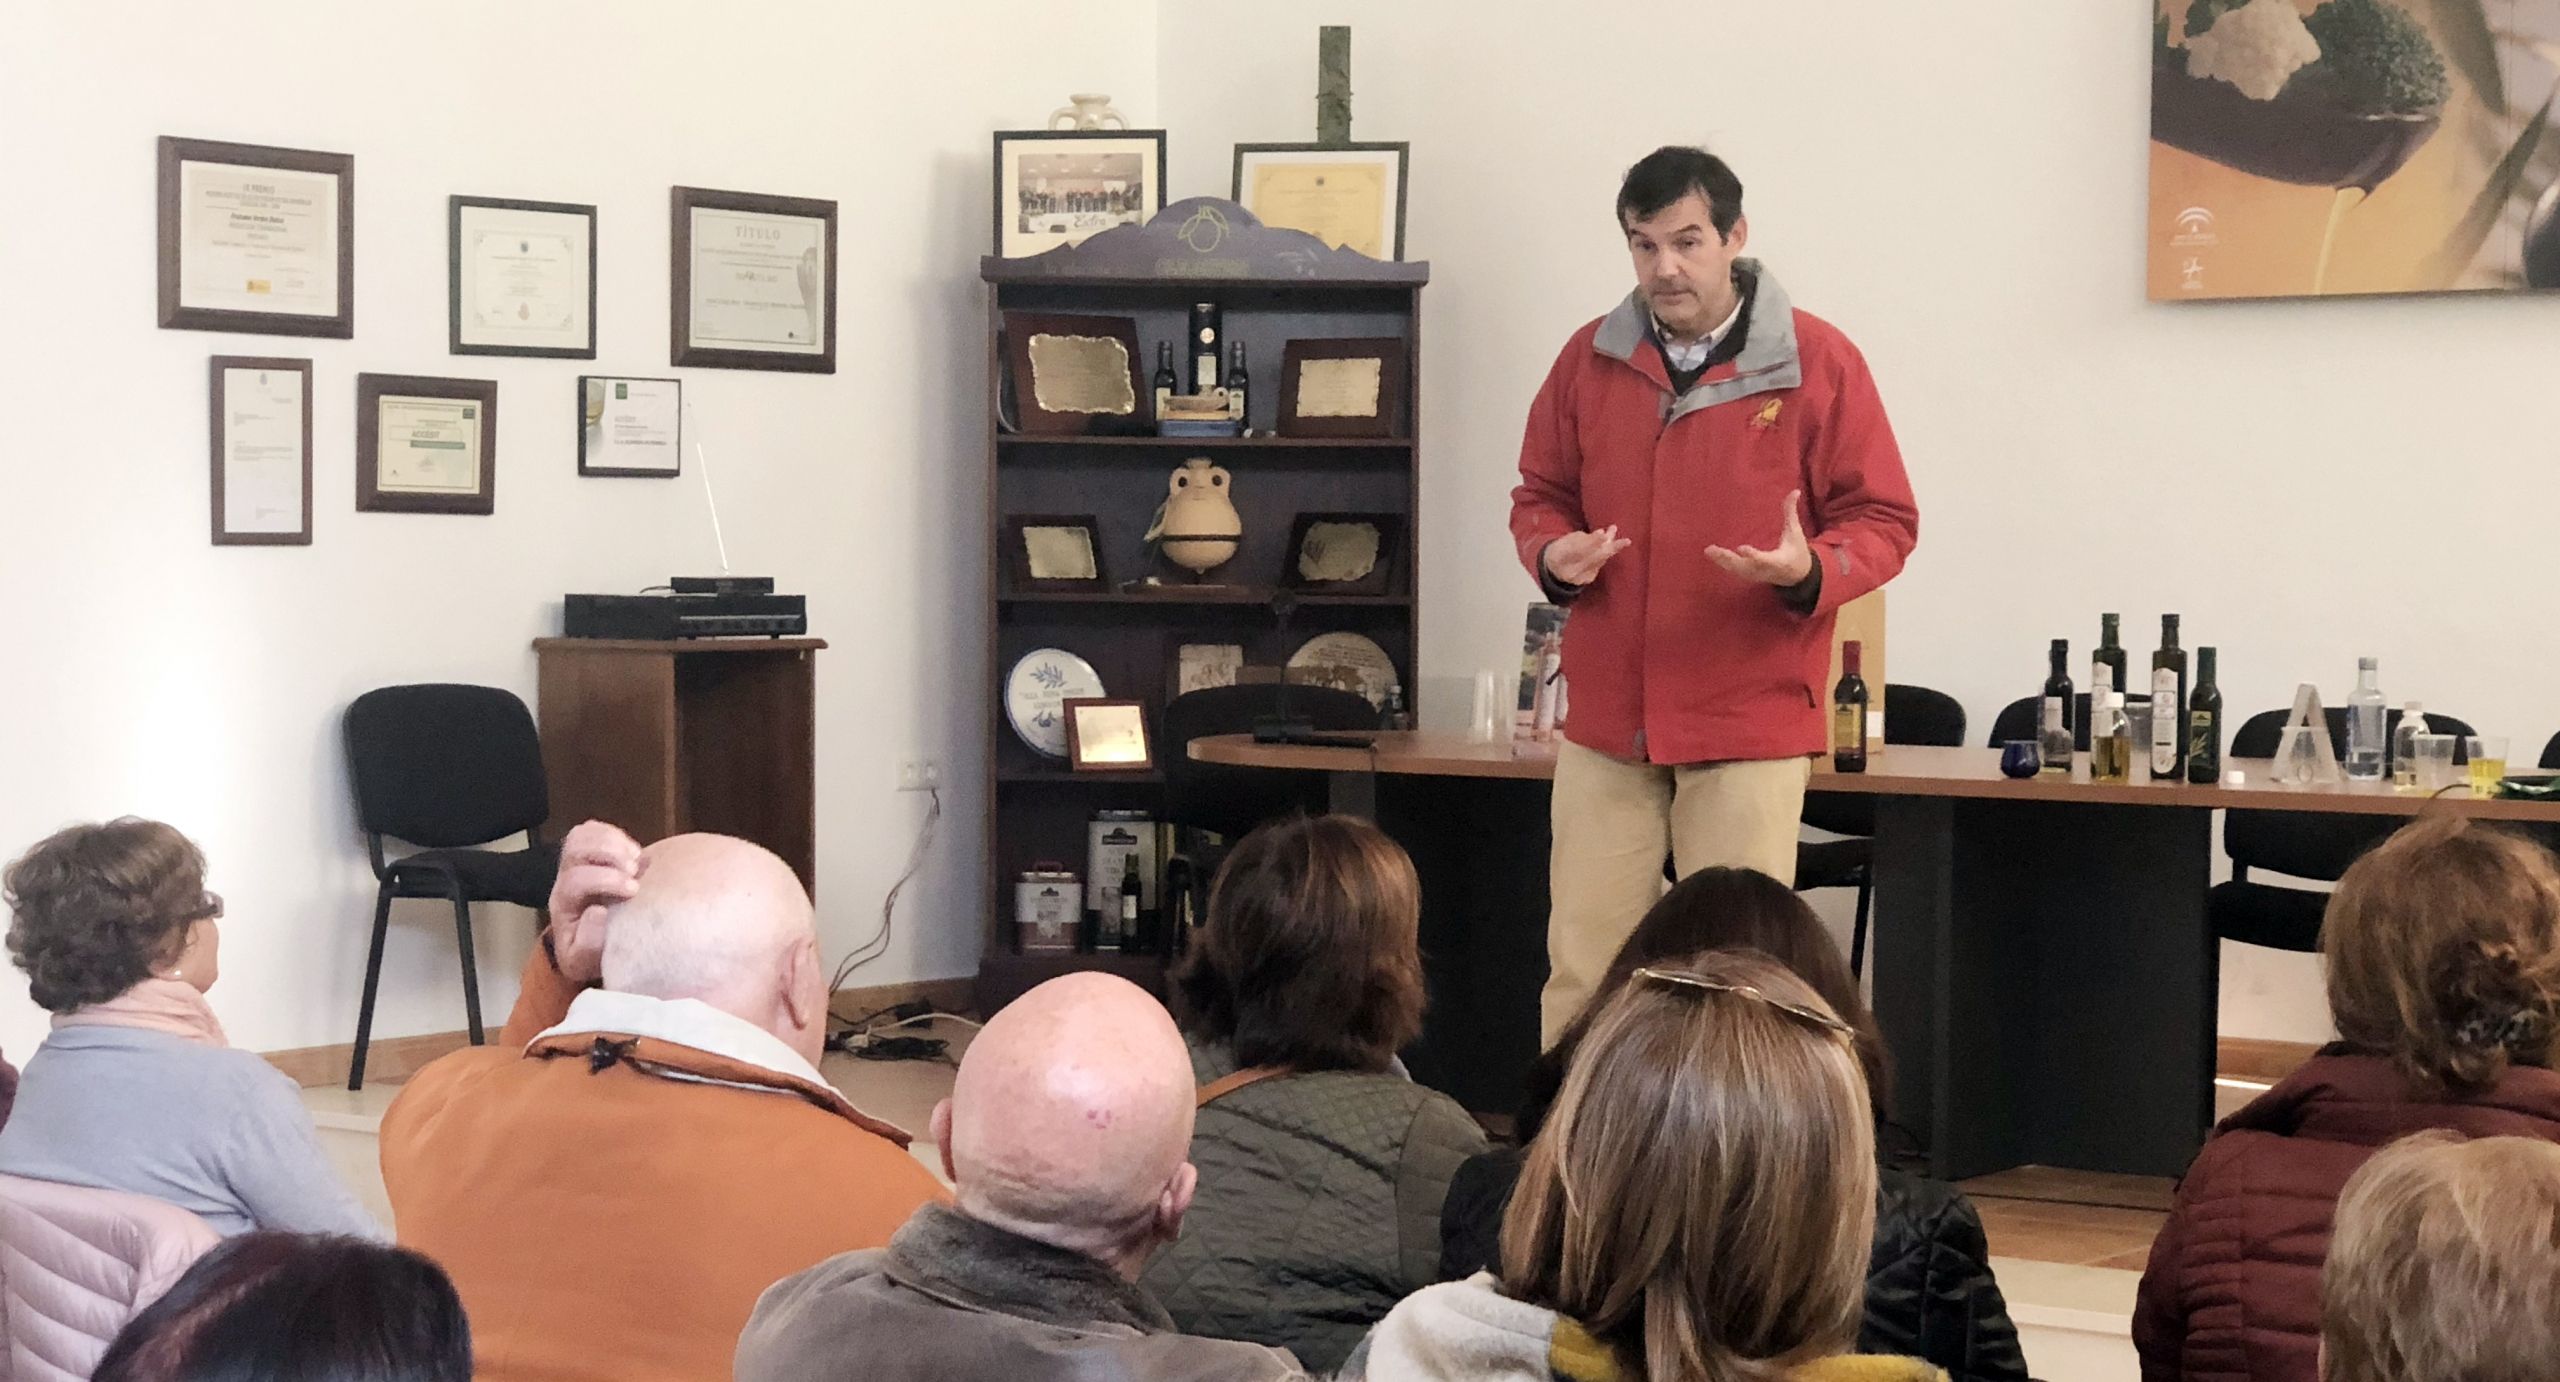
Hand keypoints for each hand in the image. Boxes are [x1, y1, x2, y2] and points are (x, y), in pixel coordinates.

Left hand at [547, 821, 644, 984]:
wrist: (596, 944)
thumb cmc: (592, 952)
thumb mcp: (584, 963)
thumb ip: (588, 945)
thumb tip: (597, 911)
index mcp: (564, 905)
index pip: (575, 881)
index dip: (605, 880)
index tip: (633, 891)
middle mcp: (566, 878)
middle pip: (575, 849)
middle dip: (609, 855)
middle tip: (634, 871)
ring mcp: (577, 862)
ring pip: (582, 834)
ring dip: (613, 841)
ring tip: (635, 859)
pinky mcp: (591, 851)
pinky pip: (593, 829)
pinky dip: (615, 834)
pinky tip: (632, 852)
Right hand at [1542, 526, 1630, 586]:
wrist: (1554, 570)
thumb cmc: (1560, 550)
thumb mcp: (1567, 540)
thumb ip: (1584, 538)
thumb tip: (1603, 534)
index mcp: (1559, 557)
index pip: (1577, 549)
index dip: (1591, 542)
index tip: (1603, 533)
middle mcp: (1570, 571)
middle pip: (1592, 558)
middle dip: (1610, 549)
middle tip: (1626, 541)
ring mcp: (1579, 578)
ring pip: (1599, 561)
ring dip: (1612, 549)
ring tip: (1624, 540)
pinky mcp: (1587, 580)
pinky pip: (1599, 565)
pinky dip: (1605, 555)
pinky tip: (1612, 546)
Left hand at [1704, 490, 1813, 586]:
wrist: (1798, 576)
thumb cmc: (1797, 551)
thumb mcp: (1795, 532)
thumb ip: (1791, 512)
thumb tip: (1795, 491)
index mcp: (1779, 561)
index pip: (1764, 559)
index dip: (1753, 555)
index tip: (1741, 548)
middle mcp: (1765, 571)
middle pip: (1745, 566)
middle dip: (1729, 559)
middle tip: (1712, 550)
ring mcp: (1756, 575)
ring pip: (1737, 570)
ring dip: (1721, 561)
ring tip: (1708, 550)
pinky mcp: (1750, 576)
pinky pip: (1734, 571)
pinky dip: (1723, 563)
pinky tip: (1711, 554)